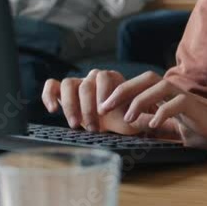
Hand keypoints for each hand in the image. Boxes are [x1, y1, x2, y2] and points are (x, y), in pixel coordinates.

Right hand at [41, 70, 178, 137]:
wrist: (111, 122)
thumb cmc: (124, 119)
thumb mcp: (136, 119)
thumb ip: (145, 118)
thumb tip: (157, 120)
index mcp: (111, 78)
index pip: (104, 77)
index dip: (102, 94)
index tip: (104, 113)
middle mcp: (92, 77)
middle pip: (85, 84)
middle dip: (87, 108)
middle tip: (92, 127)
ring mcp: (77, 83)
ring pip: (67, 84)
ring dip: (70, 105)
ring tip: (75, 124)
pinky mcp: (62, 91)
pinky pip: (52, 86)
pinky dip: (49, 95)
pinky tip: (52, 110)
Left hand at [102, 79, 206, 151]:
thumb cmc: (206, 131)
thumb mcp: (175, 132)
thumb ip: (157, 128)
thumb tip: (134, 131)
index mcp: (168, 97)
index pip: (140, 86)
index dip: (119, 94)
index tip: (102, 109)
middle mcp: (175, 92)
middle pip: (146, 79)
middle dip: (122, 90)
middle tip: (104, 107)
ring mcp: (186, 97)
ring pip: (159, 85)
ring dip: (139, 100)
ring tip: (127, 119)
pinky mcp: (197, 106)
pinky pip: (177, 103)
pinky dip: (162, 112)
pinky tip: (152, 126)